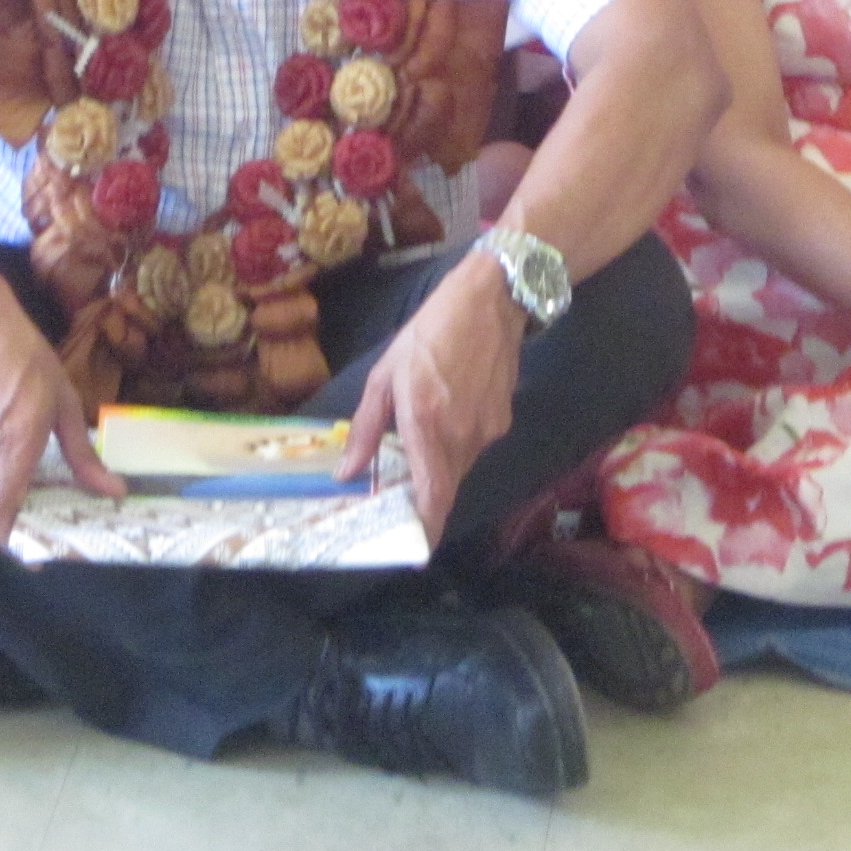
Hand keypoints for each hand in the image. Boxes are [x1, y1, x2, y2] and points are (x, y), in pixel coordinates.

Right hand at [0, 261, 121, 540]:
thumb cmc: (26, 357)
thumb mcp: (64, 402)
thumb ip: (84, 455)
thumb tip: (113, 491)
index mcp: (14, 443)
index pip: (2, 512)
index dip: (15, 541)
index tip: (34, 555)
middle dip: (19, 508)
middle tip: (45, 501)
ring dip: (4, 483)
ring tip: (27, 461)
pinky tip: (5, 436)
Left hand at [339, 251, 522, 540]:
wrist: (491, 300)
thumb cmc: (429, 332)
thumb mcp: (385, 375)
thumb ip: (367, 429)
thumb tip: (347, 473)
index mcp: (425, 425)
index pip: (432, 497)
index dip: (425, 529)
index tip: (412, 550)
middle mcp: (461, 436)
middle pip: (445, 488)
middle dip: (425, 496)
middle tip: (401, 490)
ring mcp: (487, 430)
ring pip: (460, 467)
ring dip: (440, 464)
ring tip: (424, 433)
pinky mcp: (503, 421)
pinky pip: (475, 445)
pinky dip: (459, 441)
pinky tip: (450, 409)